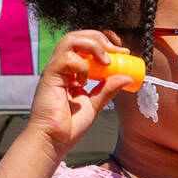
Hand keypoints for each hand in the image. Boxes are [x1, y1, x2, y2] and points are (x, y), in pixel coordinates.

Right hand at [26, 32, 132, 158]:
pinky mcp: (50, 76)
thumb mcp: (96, 104)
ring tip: (106, 62)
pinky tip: (85, 81)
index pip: (85, 45)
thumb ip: (108, 89)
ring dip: (93, 46)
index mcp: (72, 71)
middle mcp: (62, 67)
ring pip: (70, 40)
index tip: (123, 52)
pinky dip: (81, 65)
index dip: (104, 43)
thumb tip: (127, 77)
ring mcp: (55, 70)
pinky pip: (66, 58)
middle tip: (117, 51)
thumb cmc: (70, 125)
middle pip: (78, 36)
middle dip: (100, 39)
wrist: (54, 140)